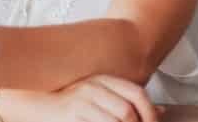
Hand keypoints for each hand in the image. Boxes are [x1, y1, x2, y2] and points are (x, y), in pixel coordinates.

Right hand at [27, 75, 161, 121]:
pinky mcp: (71, 117)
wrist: (36, 104)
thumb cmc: (71, 103)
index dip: (150, 113)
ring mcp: (80, 103)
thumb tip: (160, 111)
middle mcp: (91, 87)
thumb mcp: (99, 95)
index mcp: (102, 79)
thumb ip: (126, 100)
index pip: (137, 93)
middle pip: (127, 112)